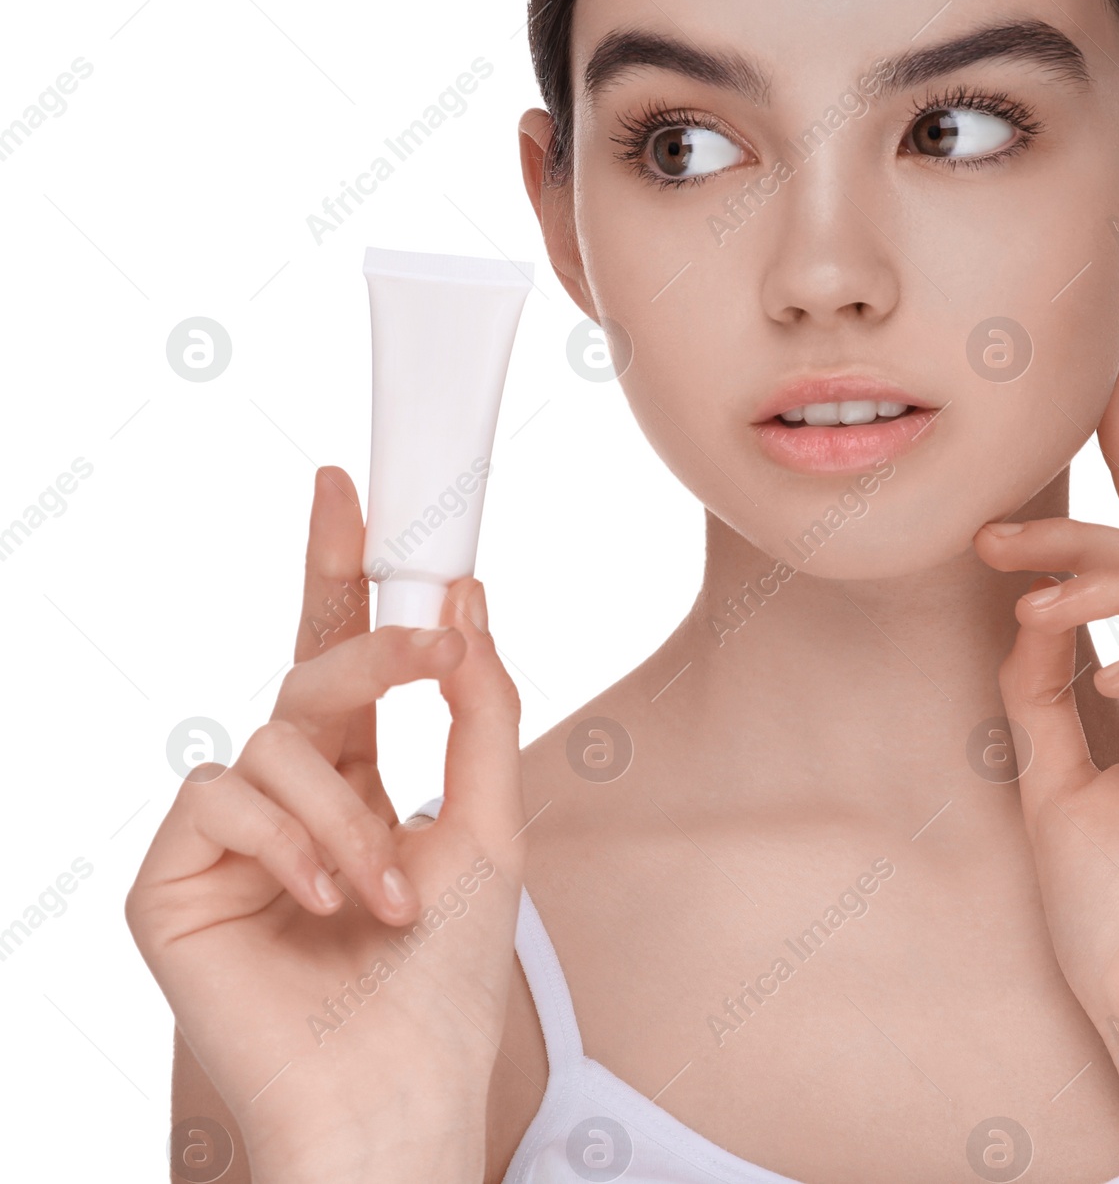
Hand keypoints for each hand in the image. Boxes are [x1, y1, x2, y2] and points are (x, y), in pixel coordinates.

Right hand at [125, 466, 525, 1182]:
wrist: (397, 1088)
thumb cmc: (445, 975)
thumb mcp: (487, 823)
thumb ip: (478, 710)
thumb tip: (464, 599)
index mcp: (356, 777)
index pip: (340, 655)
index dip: (339, 571)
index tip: (345, 489)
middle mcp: (287, 794)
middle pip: (311, 673)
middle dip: (373, 651)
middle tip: (432, 649)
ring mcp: (226, 836)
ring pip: (277, 741)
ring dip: (351, 813)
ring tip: (388, 892)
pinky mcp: (172, 880)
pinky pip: (222, 797)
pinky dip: (288, 840)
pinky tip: (322, 900)